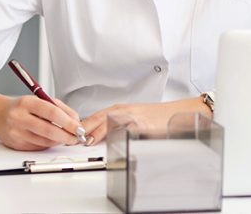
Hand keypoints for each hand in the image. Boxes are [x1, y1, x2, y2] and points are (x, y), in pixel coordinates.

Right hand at [0, 94, 84, 150]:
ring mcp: (17, 132)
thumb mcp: (38, 100)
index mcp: (26, 102)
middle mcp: (19, 117)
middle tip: (77, 137)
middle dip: (67, 135)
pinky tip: (51, 139)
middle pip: (48, 130)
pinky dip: (49, 144)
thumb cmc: (22, 107)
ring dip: (59, 141)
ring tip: (66, 137)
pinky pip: (39, 147)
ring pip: (45, 141)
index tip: (79, 127)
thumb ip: (59, 108)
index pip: (51, 112)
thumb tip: (76, 121)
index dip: (68, 122)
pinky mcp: (17, 145)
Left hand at [80, 97, 207, 145]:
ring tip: (89, 141)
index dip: (83, 125)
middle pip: (100, 118)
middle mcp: (124, 111)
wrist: (177, 114)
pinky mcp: (143, 126)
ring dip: (99, 132)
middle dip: (87, 129)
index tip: (73, 134)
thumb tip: (97, 136)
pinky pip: (128, 130)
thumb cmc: (156, 117)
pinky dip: (118, 136)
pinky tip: (112, 141)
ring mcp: (134, 118)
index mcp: (119, 109)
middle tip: (76, 139)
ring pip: (111, 123)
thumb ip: (115, 124)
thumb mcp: (132, 117)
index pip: (95, 116)